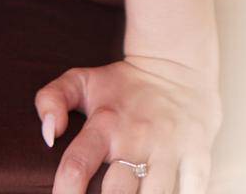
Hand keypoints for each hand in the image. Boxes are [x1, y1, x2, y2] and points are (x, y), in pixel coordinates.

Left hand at [34, 53, 222, 192]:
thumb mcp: (81, 81)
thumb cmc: (122, 85)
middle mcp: (136, 139)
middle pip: (117, 193)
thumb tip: (48, 135)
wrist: (176, 65)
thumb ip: (51, 99)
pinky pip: (192, 192)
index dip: (65, 192)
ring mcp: (169, 149)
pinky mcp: (198, 156)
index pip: (77, 165)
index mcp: (104, 124)